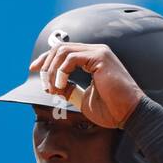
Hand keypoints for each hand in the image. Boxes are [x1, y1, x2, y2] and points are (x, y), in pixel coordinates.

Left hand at [30, 43, 144, 128]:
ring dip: (52, 71)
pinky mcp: (100, 57)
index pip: (63, 51)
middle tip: (45, 86)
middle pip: (60, 48)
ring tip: (53, 89)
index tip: (34, 70)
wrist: (128, 114)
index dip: (46, 59)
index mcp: (92, 59)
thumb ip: (69, 90)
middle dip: (46, 66)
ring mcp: (99, 52)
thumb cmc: (111, 109)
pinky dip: (61, 72)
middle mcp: (95, 52)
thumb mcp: (82, 99)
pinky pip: (71, 58)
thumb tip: (53, 87)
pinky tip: (61, 85)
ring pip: (63, 51)